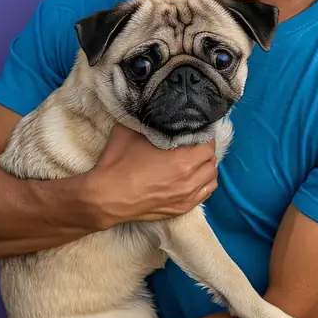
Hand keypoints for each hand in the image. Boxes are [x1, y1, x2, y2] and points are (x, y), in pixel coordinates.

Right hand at [77, 123, 218, 230]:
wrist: (106, 196)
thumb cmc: (119, 163)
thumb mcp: (131, 131)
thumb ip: (150, 120)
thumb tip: (155, 109)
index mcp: (183, 159)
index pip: (208, 144)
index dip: (203, 135)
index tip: (195, 131)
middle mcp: (190, 179)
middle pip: (212, 160)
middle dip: (205, 150)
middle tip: (194, 144)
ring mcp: (187, 197)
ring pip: (211, 178)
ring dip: (206, 167)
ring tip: (195, 161)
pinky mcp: (181, 209)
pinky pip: (205, 194)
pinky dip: (204, 184)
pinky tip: (194, 178)